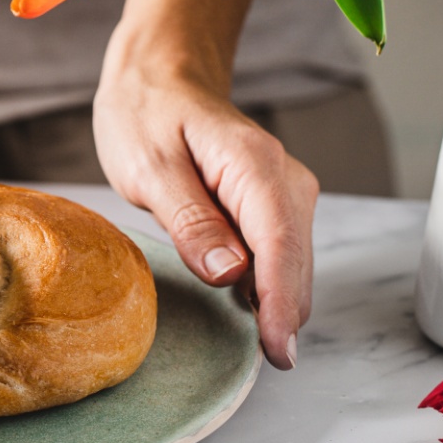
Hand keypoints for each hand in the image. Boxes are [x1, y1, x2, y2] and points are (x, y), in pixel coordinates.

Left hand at [93, 55, 316, 370]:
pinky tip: (251, 312)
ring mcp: (283, 194)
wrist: (159, 78)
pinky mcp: (270, 206)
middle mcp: (284, 181)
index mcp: (254, 167)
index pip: (280, 247)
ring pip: (292, 263)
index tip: (277, 348)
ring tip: (260, 347)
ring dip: (278, 302)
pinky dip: (269, 284)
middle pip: (295, 262)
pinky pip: (279, 254)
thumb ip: (189, 219)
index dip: (279, 304)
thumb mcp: (149, 167)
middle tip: (267, 363)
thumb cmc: (146, 115)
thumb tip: (229, 272)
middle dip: (284, 314)